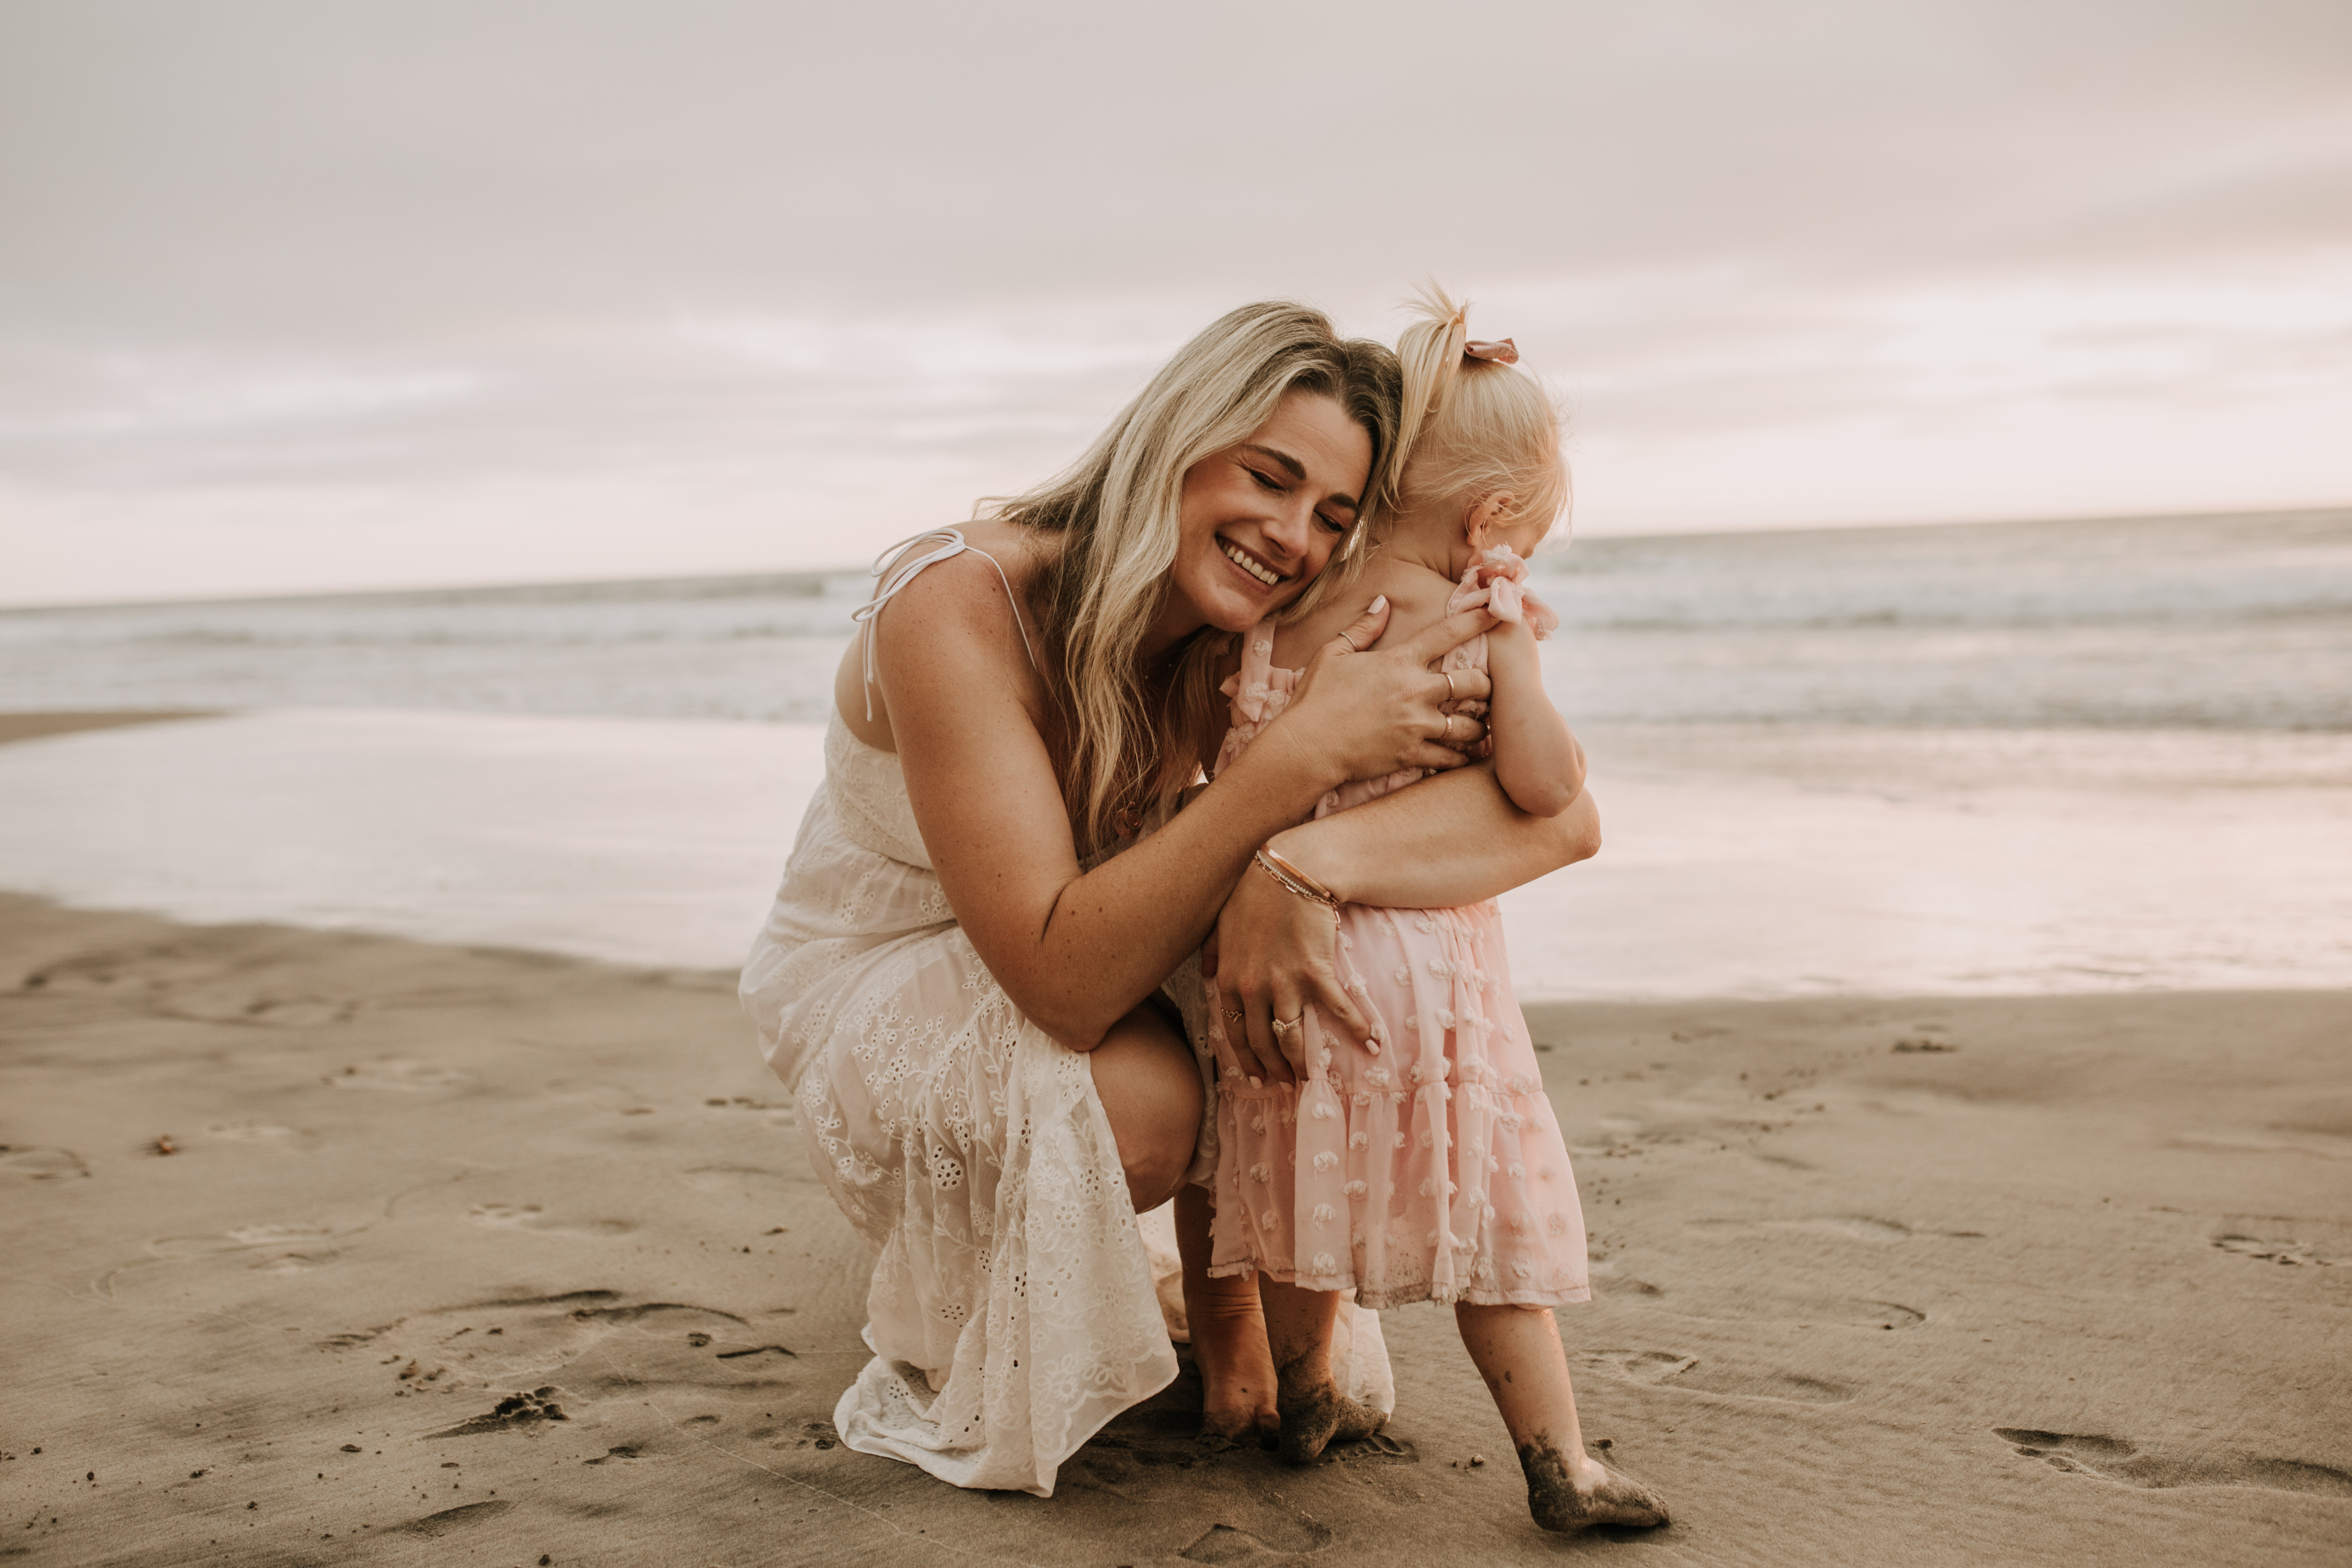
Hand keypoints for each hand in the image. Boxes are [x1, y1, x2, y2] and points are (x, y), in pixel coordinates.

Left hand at [1208, 857, 1370, 1086]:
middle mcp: (1254, 988)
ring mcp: (1285, 982)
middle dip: (1273, 1070)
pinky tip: (1371, 1045)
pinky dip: (1356, 1028)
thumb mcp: (1220, 925)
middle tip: (1285, 1086)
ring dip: (1302, 1063)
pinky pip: (1337, 1008)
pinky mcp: (1315, 972)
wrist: (1288, 871)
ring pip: (1293, 1036)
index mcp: (1231, 980)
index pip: (1235, 1033)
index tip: (1255, 1080)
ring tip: (1311, 1079)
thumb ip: (1212, 953)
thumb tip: (1207, 974)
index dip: (1246, 1061)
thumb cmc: (1253, 894)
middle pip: (1264, 1042)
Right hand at [1275, 597, 1496, 783]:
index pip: (1447, 633)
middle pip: (1474, 682)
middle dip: (1485, 686)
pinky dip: (1461, 757)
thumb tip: (1383, 603)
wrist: (1306, 747)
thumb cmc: (1315, 700)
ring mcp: (1417, 725)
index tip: (1499, 609)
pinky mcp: (1413, 754)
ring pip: (1470, 725)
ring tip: (1477, 726)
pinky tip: (1462, 755)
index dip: (1477, 618)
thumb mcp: (1333, 655)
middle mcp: (1415, 691)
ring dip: (1478, 725)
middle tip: (1483, 691)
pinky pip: (1452, 758)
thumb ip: (1363, 628)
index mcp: (1399, 662)